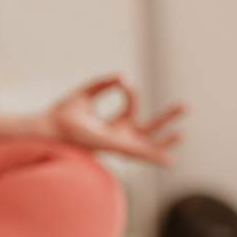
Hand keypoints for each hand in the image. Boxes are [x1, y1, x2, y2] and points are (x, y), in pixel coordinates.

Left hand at [47, 74, 186, 165]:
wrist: (51, 126)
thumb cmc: (62, 113)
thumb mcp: (88, 92)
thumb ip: (105, 83)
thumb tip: (123, 76)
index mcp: (111, 125)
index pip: (131, 106)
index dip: (129, 91)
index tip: (122, 82)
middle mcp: (116, 136)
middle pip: (147, 129)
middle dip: (167, 118)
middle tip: (186, 105)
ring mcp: (117, 143)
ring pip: (147, 144)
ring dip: (165, 141)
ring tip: (183, 134)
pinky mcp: (115, 147)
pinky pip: (139, 152)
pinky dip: (154, 155)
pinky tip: (170, 160)